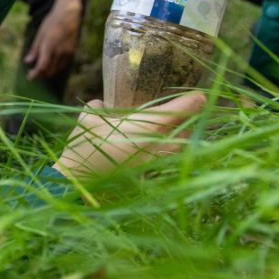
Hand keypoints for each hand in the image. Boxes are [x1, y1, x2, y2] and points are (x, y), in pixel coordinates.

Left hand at [24, 1, 81, 79]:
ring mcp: (68, 52)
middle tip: (33, 72)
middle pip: (49, 70)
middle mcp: (60, 52)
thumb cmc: (52, 22)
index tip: (30, 77)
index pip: (42, 67)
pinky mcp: (72, 51)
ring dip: (49, 71)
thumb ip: (35, 49)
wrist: (69, 14)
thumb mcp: (40, 34)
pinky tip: (51, 63)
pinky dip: (56, 67)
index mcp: (50, 46)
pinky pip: (63, 64)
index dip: (35, 74)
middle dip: (41, 74)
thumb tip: (27, 61)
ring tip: (41, 68)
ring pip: (57, 69)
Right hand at [54, 93, 204, 176]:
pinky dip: (161, 152)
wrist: (77, 182)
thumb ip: (98, 108)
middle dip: (186, 124)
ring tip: (172, 132)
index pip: (173, 114)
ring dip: (176, 140)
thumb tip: (102, 104)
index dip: (189, 104)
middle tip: (188, 113)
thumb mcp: (87, 120)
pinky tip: (150, 148)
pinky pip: (160, 160)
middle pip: (181, 134)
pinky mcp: (142, 175)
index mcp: (142, 129)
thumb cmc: (83, 148)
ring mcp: (149, 163)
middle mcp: (152, 147)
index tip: (200, 97)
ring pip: (173, 149)